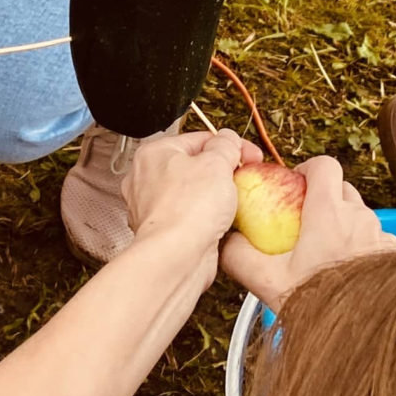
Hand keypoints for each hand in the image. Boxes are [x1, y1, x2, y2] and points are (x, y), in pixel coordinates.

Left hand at [120, 130, 254, 273]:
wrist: (176, 257)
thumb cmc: (187, 210)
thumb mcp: (217, 164)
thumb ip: (225, 145)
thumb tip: (228, 138)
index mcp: (154, 154)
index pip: (198, 139)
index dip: (229, 145)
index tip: (249, 155)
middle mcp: (146, 179)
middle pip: (194, 166)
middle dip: (221, 172)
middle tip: (242, 177)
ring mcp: (153, 208)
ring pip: (193, 193)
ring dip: (215, 197)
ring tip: (233, 202)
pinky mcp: (164, 232)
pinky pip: (191, 218)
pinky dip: (206, 219)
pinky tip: (220, 223)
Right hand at [220, 156, 395, 311]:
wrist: (359, 336)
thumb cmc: (317, 306)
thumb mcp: (267, 281)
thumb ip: (239, 256)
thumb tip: (225, 241)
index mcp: (329, 213)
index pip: (324, 165)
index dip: (308, 169)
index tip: (295, 186)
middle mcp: (359, 217)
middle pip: (342, 189)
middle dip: (323, 198)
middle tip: (303, 223)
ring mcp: (380, 235)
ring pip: (359, 214)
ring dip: (342, 223)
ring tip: (324, 251)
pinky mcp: (392, 254)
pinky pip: (374, 237)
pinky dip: (360, 244)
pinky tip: (346, 268)